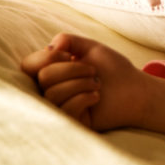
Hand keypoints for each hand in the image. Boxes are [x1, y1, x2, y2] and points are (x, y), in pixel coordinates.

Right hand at [21, 33, 147, 130]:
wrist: (135, 89)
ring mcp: (59, 109)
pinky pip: (65, 110)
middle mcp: (50, 91)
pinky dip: (84, 98)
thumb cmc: (113, 69)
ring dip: (82, 84)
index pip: (28, 65)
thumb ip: (67, 40)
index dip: (47, 58)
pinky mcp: (71, 124)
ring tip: (97, 84)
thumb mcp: (90, 48)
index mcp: (50, 72)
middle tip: (93, 71)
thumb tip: (50, 48)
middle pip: (43, 78)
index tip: (69, 55)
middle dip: (73, 69)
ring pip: (53, 95)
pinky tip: (96, 97)